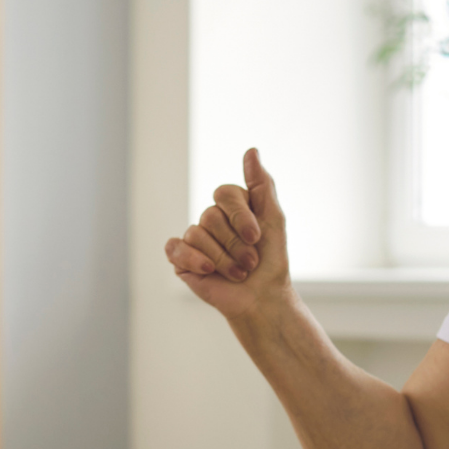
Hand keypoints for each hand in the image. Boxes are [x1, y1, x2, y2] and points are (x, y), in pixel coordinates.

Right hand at [164, 149, 290, 319]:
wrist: (262, 298)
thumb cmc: (270, 260)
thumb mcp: (273, 218)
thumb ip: (262, 184)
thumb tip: (251, 150)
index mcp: (231, 206)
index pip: (224, 193)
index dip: (240, 216)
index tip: (257, 237)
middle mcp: (210, 219)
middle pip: (211, 216)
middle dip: (235, 244)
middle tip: (250, 262)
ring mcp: (194, 239)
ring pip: (197, 234)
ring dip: (223, 259)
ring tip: (238, 273)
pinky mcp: (181, 259)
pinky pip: (176, 248)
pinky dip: (194, 260)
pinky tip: (208, 272)